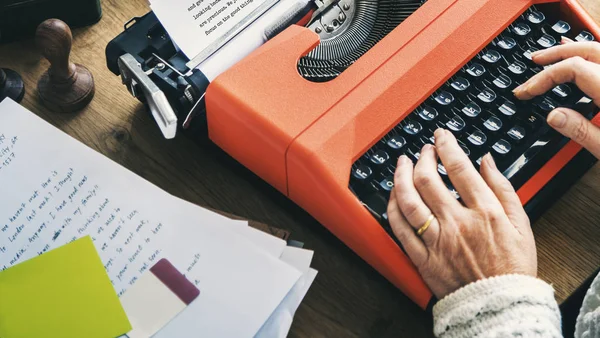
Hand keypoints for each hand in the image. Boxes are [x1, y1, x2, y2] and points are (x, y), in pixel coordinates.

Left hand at [387, 129, 536, 298]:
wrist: (501, 305)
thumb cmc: (512, 266)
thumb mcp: (521, 223)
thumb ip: (502, 187)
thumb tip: (486, 160)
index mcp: (484, 212)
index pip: (459, 167)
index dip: (446, 145)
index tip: (441, 136)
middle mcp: (457, 223)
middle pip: (428, 179)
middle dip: (422, 157)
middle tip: (423, 150)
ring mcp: (437, 241)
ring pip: (408, 201)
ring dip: (400, 177)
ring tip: (402, 164)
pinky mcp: (422, 258)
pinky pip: (399, 229)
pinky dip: (393, 208)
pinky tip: (393, 196)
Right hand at [514, 40, 599, 157]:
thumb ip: (580, 131)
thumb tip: (553, 116)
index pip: (572, 68)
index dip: (543, 78)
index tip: (526, 92)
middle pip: (585, 51)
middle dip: (554, 54)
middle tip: (532, 61)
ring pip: (597, 50)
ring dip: (572, 50)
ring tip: (551, 56)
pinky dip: (589, 57)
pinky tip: (580, 61)